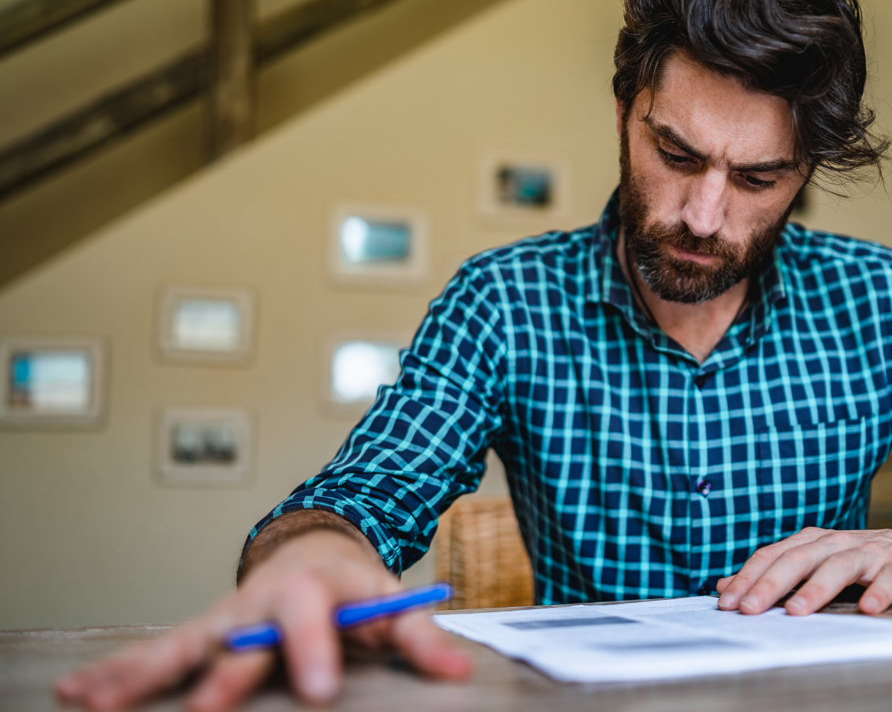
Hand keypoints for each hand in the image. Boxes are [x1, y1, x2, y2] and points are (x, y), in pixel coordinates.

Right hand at [54, 528, 471, 710]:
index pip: (312, 618)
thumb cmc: (353, 586)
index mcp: (311, 590)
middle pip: (235, 638)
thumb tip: (460, 668)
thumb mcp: (392, 603)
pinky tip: (78, 693)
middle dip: (220, 677)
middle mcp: (258, 602)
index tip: (318, 690)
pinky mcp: (201, 631)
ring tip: (99, 702)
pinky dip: (117, 670)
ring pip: (180, 645)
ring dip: (139, 673)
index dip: (314, 652)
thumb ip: (420, 636)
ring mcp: (224, 617)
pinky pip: (158, 651)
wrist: (315, 549)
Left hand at [714, 525, 891, 615]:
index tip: (726, 602)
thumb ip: (773, 573)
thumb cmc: (862, 560)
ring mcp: (868, 553)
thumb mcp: (814, 562)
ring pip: (838, 567)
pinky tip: (869, 608)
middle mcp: (836, 543)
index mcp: (811, 542)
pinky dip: (879, 593)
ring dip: (816, 588)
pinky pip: (888, 579)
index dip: (747, 577)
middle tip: (749, 609)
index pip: (772, 556)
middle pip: (798, 559)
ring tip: (797, 611)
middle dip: (771, 584)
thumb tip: (725, 586)